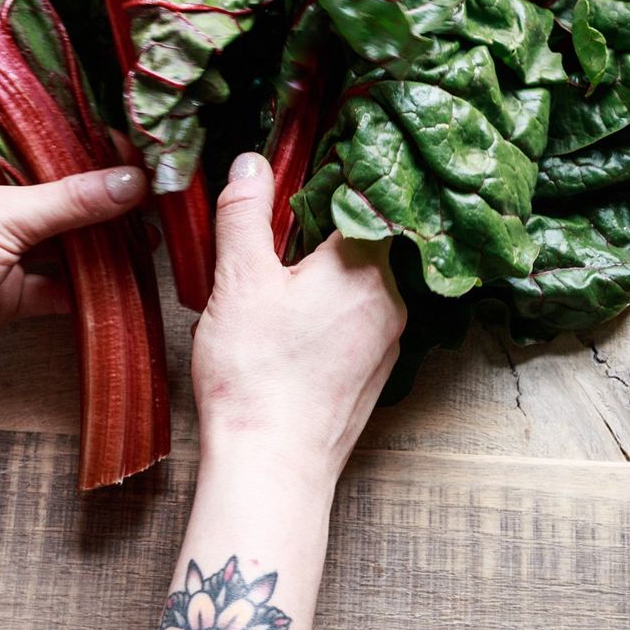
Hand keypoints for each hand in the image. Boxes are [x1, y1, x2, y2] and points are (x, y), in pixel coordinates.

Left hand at [0, 148, 147, 388]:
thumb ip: (71, 200)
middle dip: (109, 198)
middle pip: (63, 193)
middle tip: (163, 198)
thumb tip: (134, 180)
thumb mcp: (2, 217)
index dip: (96, 147)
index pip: (49, 144)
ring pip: (65, 241)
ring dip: (105, 243)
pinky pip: (58, 286)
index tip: (145, 152)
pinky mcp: (8, 295)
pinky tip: (127, 284)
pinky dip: (88, 288)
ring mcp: (1, 249)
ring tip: (155, 238)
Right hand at [190, 152, 406, 491]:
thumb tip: (251, 164)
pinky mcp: (374, 375)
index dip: (334, 180)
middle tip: (273, 238)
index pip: (365, 198)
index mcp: (365, 266)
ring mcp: (388, 341)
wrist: (271, 466)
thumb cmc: (256, 375)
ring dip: (322, 279)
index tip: (306, 175)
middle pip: (361, 243)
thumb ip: (245, 214)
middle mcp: (391, 300)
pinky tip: (288, 334)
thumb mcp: (239, 280)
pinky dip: (327, 316)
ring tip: (273, 292)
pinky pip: (356, 324)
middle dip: (318, 235)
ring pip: (358, 286)